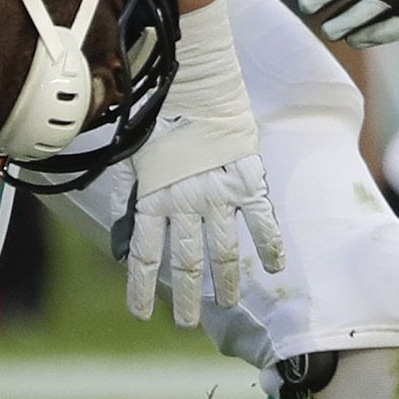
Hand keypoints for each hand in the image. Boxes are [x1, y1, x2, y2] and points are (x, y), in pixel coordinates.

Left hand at [116, 0, 283, 325]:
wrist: (192, 74)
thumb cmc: (158, 109)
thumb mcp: (135, 152)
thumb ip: (134, 193)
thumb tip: (125, 232)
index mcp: (153, 196)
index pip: (145, 255)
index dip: (142, 288)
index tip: (140, 315)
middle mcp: (185, 201)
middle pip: (185, 262)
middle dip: (186, 297)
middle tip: (187, 323)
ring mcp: (217, 192)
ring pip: (223, 250)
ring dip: (225, 280)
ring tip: (226, 304)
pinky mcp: (245, 177)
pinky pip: (260, 219)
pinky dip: (268, 244)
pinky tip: (274, 267)